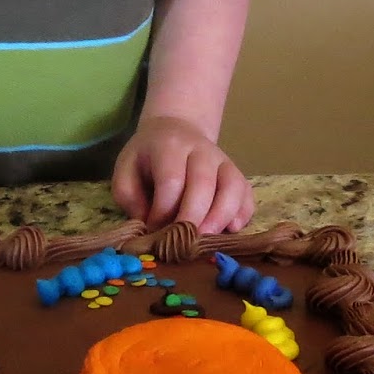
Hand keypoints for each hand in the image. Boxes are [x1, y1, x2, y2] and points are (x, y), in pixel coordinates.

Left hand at [112, 116, 253, 235]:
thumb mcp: (126, 169)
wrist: (175, 131)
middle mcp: (201, 150)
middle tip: (182, 242)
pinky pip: (247, 195)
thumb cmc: (147, 157)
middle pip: (203, 183)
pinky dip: (243, 214)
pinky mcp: (237, 174)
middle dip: (193, 217)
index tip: (154, 230)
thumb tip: (149, 226)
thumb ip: (129, 197)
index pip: (171, 180)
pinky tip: (230, 230)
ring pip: (232, 187)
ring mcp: (224, 161)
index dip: (163, 210)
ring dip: (220, 217)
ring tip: (206, 239)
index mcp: (170, 146)